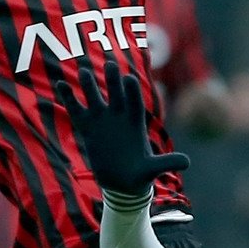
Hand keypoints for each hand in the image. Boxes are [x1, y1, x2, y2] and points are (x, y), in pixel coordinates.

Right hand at [60, 57, 188, 196]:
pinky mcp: (88, 128)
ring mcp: (102, 120)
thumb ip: (167, 163)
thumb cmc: (140, 174)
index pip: (134, 103)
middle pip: (116, 94)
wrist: (122, 183)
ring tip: (83, 70)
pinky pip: (77, 110)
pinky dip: (69, 98)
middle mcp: (119, 117)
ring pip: (95, 97)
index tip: (129, 79)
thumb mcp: (152, 170)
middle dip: (113, 81)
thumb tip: (187, 162)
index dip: (132, 92)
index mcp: (135, 124)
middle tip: (110, 64)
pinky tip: (61, 84)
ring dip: (89, 84)